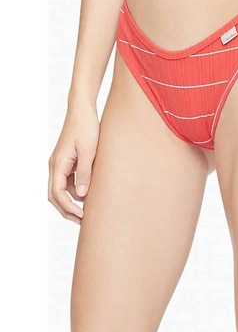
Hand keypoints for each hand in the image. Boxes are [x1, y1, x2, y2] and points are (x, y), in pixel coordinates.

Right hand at [48, 104, 98, 223]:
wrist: (82, 111)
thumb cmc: (86, 128)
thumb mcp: (89, 151)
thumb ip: (85, 173)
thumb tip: (80, 195)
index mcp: (58, 164)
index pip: (57, 193)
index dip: (68, 207)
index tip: (82, 217)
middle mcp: (55, 165)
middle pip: (54, 195)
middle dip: (67, 210)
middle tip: (83, 221)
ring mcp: (60, 163)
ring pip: (60, 189)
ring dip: (70, 202)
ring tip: (86, 212)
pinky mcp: (67, 161)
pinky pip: (66, 181)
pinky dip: (74, 191)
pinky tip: (87, 195)